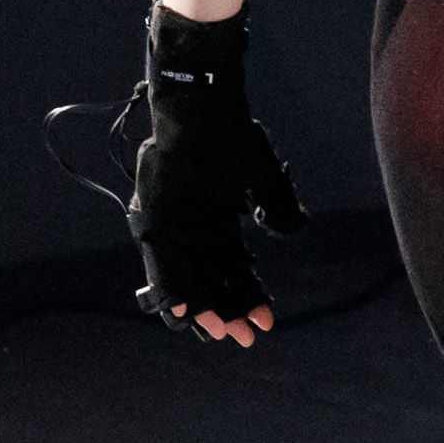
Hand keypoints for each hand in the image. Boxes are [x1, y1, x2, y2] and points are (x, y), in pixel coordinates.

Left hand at [128, 4, 303, 342]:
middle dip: (228, 312)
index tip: (268, 322)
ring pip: (186, 281)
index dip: (250, 297)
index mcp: (217, 221)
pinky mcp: (155, 220)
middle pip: (210, 281)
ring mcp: (171, 227)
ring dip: (202, 310)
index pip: (235, 269)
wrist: (201, 104)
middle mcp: (191, 229)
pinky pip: (162, 263)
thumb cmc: (231, 134)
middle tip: (245, 337)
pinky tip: (184, 314)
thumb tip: (288, 232)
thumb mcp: (261, 177)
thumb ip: (278, 208)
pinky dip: (172, 290)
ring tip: (217, 333)